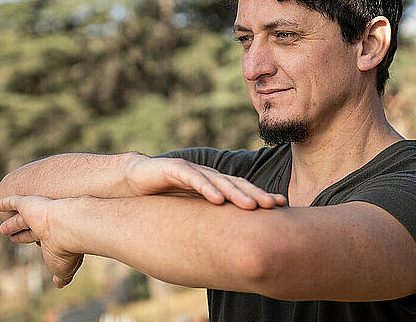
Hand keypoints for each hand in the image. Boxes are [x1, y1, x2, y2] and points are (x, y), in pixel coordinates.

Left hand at [0, 195, 83, 287]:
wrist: (69, 227)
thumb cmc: (66, 249)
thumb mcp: (63, 269)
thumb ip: (61, 276)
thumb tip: (59, 284)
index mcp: (56, 237)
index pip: (43, 239)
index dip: (37, 241)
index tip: (37, 244)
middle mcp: (48, 224)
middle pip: (31, 228)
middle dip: (23, 232)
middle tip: (13, 236)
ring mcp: (37, 212)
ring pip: (21, 218)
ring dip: (11, 223)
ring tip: (2, 229)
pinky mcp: (28, 203)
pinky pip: (14, 201)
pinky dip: (6, 203)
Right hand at [123, 154, 286, 209]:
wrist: (133, 181)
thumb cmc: (164, 199)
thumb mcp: (190, 212)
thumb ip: (208, 222)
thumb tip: (227, 246)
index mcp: (214, 185)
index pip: (242, 191)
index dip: (261, 197)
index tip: (281, 208)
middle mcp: (207, 176)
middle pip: (237, 185)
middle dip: (257, 195)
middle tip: (275, 206)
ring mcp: (192, 171)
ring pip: (219, 181)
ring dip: (236, 194)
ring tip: (252, 206)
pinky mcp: (175, 169)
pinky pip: (193, 179)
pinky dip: (206, 188)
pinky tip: (218, 200)